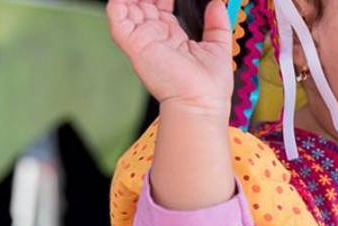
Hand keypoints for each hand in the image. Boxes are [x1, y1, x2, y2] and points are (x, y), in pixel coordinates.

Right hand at [106, 0, 232, 113]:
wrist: (200, 103)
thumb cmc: (210, 87)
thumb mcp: (219, 47)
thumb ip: (217, 24)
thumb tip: (218, 3)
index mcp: (173, 37)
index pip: (161, 7)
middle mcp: (156, 37)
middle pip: (144, 4)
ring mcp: (143, 39)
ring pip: (128, 7)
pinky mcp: (134, 43)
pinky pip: (118, 16)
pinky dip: (119, 3)